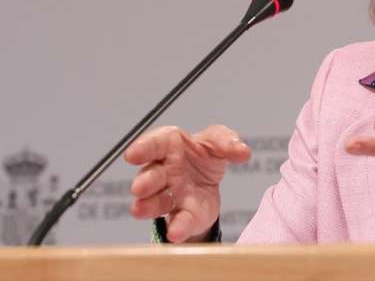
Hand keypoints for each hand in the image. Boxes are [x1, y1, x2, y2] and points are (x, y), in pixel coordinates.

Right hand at [124, 124, 250, 241]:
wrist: (210, 179)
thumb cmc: (204, 154)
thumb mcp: (218, 140)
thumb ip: (228, 142)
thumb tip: (242, 151)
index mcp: (170, 145)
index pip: (154, 143)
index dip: (142, 148)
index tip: (132, 155)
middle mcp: (164, 171)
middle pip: (151, 175)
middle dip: (144, 181)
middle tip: (138, 187)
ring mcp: (171, 194)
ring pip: (156, 201)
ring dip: (148, 206)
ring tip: (140, 210)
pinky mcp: (184, 214)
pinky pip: (180, 221)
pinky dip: (178, 228)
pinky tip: (175, 234)